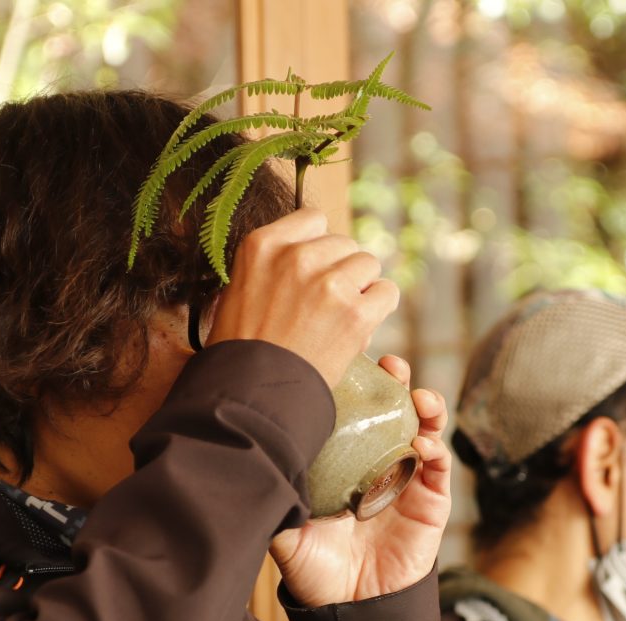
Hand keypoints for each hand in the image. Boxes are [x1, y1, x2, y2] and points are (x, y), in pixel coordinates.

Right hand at [206, 208, 399, 388]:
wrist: (252, 395)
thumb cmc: (242, 351)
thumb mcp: (238, 291)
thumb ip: (274, 266)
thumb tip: (318, 260)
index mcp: (263, 244)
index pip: (314, 220)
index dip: (319, 248)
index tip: (313, 273)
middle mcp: (297, 256)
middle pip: (344, 244)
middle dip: (341, 272)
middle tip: (325, 307)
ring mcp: (329, 283)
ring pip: (368, 264)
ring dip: (361, 289)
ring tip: (340, 318)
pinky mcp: (355, 313)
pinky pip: (387, 293)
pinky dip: (379, 308)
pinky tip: (359, 328)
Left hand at [270, 356, 449, 605]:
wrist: (350, 609)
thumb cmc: (315, 568)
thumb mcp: (285, 527)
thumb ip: (275, 494)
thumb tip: (250, 457)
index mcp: (346, 464)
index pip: (354, 413)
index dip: (356, 385)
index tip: (349, 360)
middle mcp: (379, 465)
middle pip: (393, 412)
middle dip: (396, 383)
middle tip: (390, 365)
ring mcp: (408, 482)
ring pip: (424, 430)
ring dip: (426, 407)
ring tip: (417, 397)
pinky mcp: (431, 503)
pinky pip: (438, 468)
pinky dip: (435, 449)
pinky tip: (422, 444)